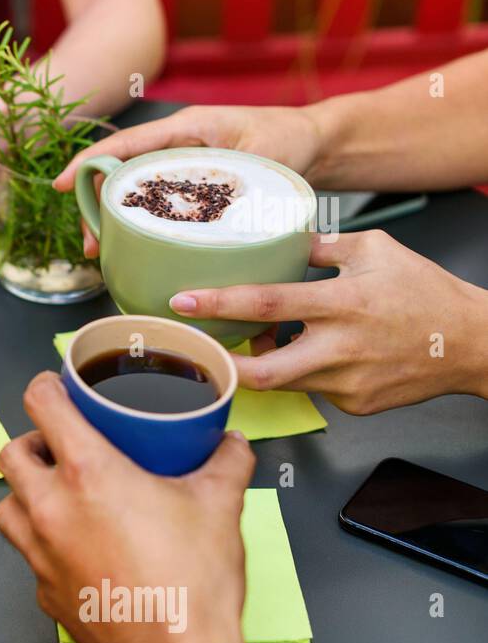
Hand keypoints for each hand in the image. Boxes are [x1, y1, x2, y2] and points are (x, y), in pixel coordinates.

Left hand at [0, 373, 252, 642]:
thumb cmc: (189, 585)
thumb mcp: (220, 506)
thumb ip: (226, 463)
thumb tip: (231, 444)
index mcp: (87, 473)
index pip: (41, 406)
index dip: (45, 388)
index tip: (54, 388)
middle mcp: (52, 509)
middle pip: (11, 455)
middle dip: (32, 444)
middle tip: (60, 447)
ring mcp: (40, 553)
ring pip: (5, 506)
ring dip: (24, 494)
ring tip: (57, 495)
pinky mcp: (44, 591)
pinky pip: (26, 555)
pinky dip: (40, 543)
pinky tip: (72, 546)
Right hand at [52, 104, 325, 257]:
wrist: (315, 143)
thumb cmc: (291, 140)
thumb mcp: (265, 158)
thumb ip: (236, 182)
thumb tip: (207, 214)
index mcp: (185, 128)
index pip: (125, 144)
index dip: (88, 164)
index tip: (61, 184)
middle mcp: (175, 145)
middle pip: (119, 175)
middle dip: (95, 208)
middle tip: (91, 244)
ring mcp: (179, 166)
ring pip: (132, 194)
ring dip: (114, 222)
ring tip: (104, 253)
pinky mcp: (187, 187)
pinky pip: (153, 205)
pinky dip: (138, 226)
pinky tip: (134, 249)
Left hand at [168, 230, 487, 412]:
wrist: (472, 343)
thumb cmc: (425, 294)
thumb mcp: (375, 250)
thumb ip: (319, 246)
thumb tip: (277, 237)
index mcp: (342, 303)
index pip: (268, 304)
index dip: (220, 305)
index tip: (183, 301)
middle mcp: (341, 349)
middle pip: (262, 371)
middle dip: (220, 364)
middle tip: (194, 349)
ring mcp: (346, 384)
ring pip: (281, 382)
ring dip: (259, 363)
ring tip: (255, 340)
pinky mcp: (353, 405)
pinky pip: (309, 390)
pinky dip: (299, 373)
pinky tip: (308, 354)